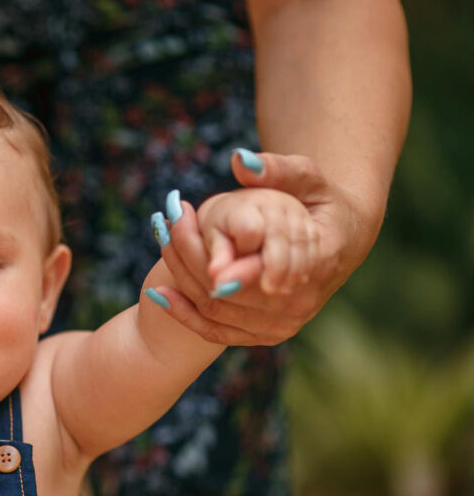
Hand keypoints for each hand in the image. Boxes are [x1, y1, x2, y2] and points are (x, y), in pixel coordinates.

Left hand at [148, 150, 357, 345]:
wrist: (336, 240)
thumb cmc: (319, 201)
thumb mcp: (306, 178)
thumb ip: (277, 169)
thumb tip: (240, 160)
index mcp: (322, 261)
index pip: (273, 270)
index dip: (240, 269)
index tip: (208, 261)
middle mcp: (303, 300)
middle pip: (239, 293)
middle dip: (198, 264)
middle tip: (167, 228)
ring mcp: (284, 323)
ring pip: (222, 311)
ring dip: (185, 281)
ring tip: (162, 242)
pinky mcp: (264, 334)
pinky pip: (217, 330)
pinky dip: (185, 314)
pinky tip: (159, 292)